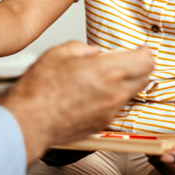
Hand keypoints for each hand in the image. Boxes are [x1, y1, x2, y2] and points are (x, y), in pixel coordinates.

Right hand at [0, 42, 152, 162]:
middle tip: (128, 61)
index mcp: (107, 71)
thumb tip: (90, 52)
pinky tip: (93, 94)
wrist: (29, 121)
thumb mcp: (58, 53)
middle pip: (144, 78)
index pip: (145, 61)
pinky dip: (111, 99)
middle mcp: (114, 93)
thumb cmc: (39, 91)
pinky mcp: (102, 124)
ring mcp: (110, 111)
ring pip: (131, 94)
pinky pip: (116, 108)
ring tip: (105, 77)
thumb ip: (81, 49)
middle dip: (139, 68)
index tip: (140, 49)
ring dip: (125, 84)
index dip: (145, 52)